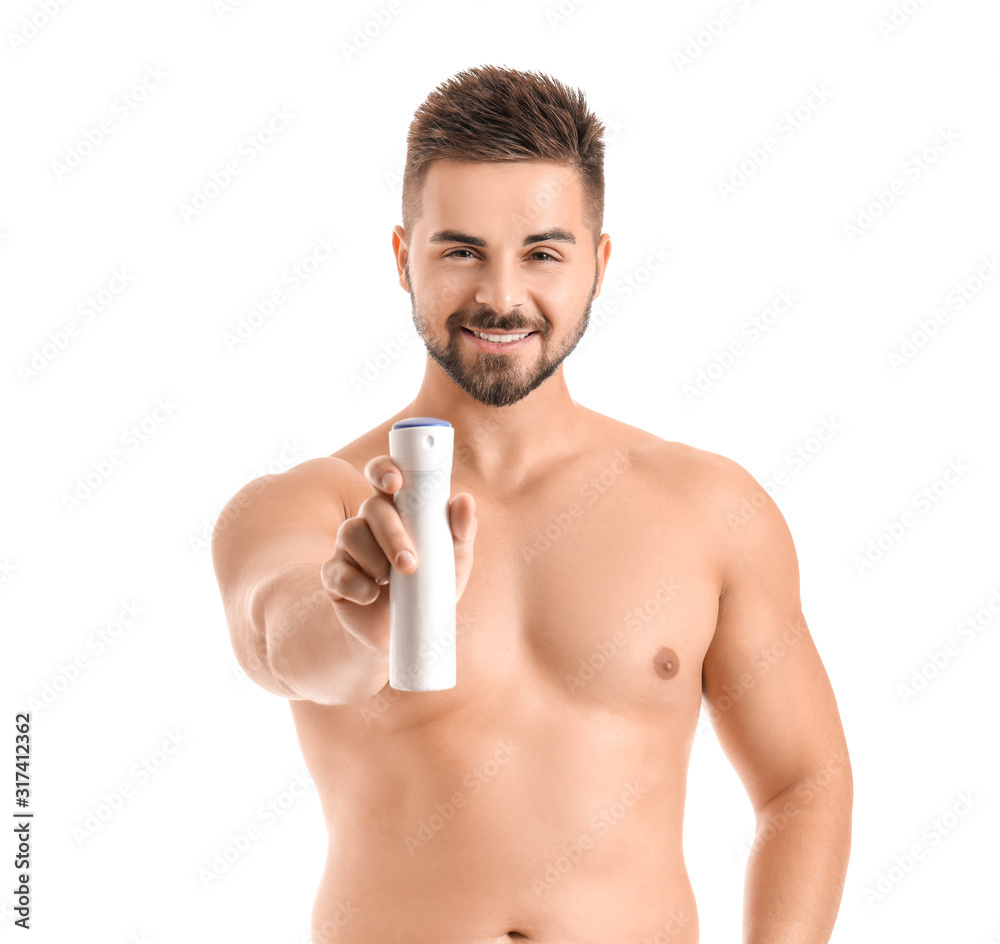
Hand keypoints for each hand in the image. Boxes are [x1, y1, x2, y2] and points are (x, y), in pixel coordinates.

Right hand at [319, 455, 476, 651]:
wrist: (406, 632)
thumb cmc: (431, 586)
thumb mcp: (454, 562)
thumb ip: (461, 532)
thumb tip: (464, 501)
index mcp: (399, 511)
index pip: (385, 476)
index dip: (385, 470)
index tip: (395, 482)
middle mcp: (370, 523)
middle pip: (371, 507)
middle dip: (391, 533)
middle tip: (409, 563)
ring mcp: (349, 549)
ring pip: (350, 533)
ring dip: (374, 558)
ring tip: (391, 581)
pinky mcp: (335, 577)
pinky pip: (336, 572)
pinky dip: (357, 585)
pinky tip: (371, 596)